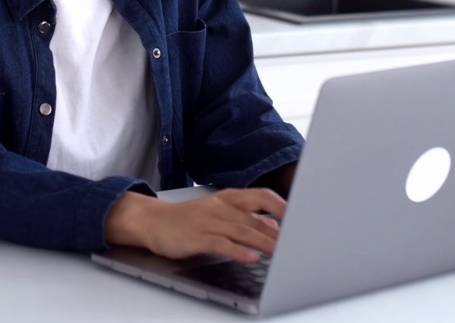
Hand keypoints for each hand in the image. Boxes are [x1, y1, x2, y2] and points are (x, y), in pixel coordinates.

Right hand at [105, 188, 285, 263]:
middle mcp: (220, 207)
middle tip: (296, 243)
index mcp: (228, 198)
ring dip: (263, 242)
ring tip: (281, 253)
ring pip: (241, 231)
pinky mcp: (197, 237)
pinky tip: (251, 257)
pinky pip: (221, 244)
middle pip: (254, 218)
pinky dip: (238, 251)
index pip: (261, 196)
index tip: (301, 217)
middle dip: (277, 232)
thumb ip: (247, 218)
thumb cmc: (188, 218)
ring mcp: (208, 222)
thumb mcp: (220, 213)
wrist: (153, 221)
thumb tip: (275, 225)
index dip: (281, 206)